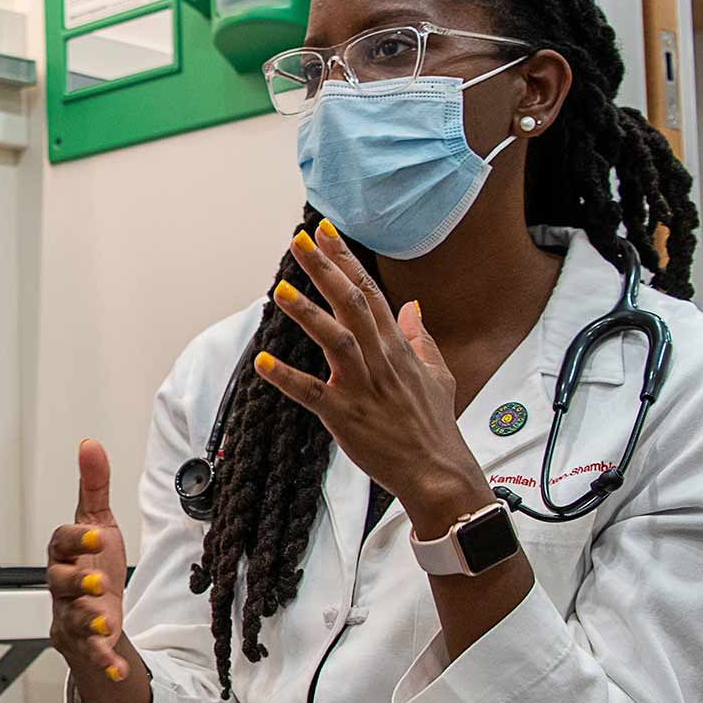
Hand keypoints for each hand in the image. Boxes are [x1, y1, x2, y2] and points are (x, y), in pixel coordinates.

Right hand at [47, 438, 132, 685]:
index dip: (77, 538)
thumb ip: (94, 486)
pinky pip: (91, 654)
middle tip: (98, 583)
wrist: (98, 609)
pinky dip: (104, 662)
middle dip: (77, 583)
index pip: (61, 542)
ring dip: (89, 622)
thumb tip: (90, 444)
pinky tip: (119, 669)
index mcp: (65, 553)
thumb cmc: (95, 562)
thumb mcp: (99, 522)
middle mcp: (63, 585)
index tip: (97, 533)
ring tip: (107, 625)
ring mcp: (71, 614)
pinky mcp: (84, 642)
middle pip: (59, 582)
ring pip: (72, 618)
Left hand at [251, 220, 494, 539]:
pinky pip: (313, 394)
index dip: (346, 259)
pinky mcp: (346, 416)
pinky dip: (288, 379)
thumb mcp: (437, 375)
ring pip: (337, 341)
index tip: (324, 231)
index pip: (370, 292)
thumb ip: (421, 338)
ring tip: (280, 290)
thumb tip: (413, 307)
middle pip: (353, 304)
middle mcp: (381, 360)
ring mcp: (364, 387)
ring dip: (308, 315)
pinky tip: (263, 363)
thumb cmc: (434, 425)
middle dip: (326, 270)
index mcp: (397, 347)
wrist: (439, 472)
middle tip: (299, 240)